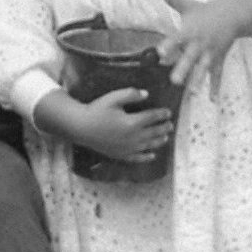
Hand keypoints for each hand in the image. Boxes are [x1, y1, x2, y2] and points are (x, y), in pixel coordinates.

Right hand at [51, 89, 174, 165]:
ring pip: (148, 145)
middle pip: (153, 132)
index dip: (162, 114)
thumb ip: (130, 94)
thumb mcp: (113, 98)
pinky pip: (137, 158)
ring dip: (159, 141)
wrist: (80, 127)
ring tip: (166, 137)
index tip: (168, 112)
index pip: (152, 117)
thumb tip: (146, 94)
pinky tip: (152, 156)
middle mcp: (132, 137)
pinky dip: (146, 157)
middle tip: (171, 125)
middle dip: (163, 128)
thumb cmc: (96, 110)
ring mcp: (127, 148)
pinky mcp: (120, 154)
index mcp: (132, 122)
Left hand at [160, 0, 251, 89]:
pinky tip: (213, 100)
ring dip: (199, 80)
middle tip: (175, 80)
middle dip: (183, 68)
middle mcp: (199, 43)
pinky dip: (216, 87)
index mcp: (189, 31)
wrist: (234, 14)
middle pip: (190, 58)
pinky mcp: (219, 58)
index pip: (176, 39)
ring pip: (204, 68)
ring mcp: (210, 52)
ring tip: (193, 92)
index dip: (168, 45)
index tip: (160, 52)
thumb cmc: (206, 11)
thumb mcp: (189, 5)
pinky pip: (217, 74)